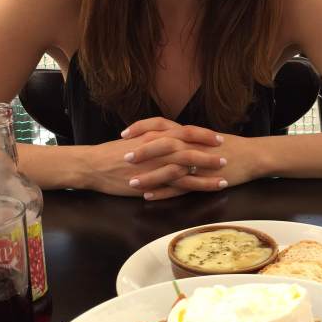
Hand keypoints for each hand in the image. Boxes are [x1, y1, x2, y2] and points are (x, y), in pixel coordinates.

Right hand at [78, 119, 225, 197]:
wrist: (94, 165)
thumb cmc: (112, 153)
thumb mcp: (136, 139)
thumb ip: (154, 137)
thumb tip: (169, 137)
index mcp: (156, 135)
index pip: (185, 131)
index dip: (203, 135)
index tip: (218, 138)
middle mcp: (159, 147)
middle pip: (191, 147)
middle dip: (210, 152)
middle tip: (226, 155)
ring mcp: (157, 165)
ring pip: (188, 167)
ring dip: (207, 171)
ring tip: (224, 176)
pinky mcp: (153, 181)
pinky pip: (178, 184)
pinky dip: (194, 186)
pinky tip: (205, 190)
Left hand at [122, 118, 258, 199]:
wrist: (252, 155)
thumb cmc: (228, 146)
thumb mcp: (202, 137)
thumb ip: (182, 137)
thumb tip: (163, 136)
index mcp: (188, 133)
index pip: (159, 126)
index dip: (140, 129)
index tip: (124, 134)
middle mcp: (190, 145)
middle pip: (161, 145)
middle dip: (141, 151)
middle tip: (123, 157)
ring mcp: (197, 163)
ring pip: (168, 168)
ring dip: (148, 175)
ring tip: (130, 182)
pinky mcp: (203, 179)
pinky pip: (180, 186)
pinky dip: (164, 191)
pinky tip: (149, 196)